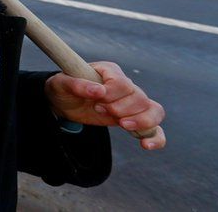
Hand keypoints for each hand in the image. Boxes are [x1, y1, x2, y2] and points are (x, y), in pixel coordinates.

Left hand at [45, 61, 165, 149]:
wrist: (64, 103)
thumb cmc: (63, 88)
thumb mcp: (62, 84)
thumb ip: (77, 85)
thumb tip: (98, 91)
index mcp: (109, 71)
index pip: (123, 83)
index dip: (112, 94)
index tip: (97, 101)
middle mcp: (125, 85)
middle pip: (140, 97)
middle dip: (120, 109)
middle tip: (99, 109)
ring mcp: (132, 103)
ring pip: (154, 110)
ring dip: (140, 121)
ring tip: (122, 125)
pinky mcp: (133, 120)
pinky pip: (155, 129)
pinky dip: (155, 138)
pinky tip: (146, 146)